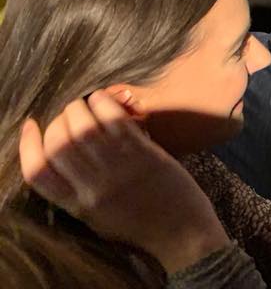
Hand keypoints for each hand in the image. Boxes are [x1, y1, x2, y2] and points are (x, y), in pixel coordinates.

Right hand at [19, 91, 229, 272]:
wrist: (181, 232)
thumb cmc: (140, 225)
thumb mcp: (97, 216)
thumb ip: (77, 191)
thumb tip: (63, 156)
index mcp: (77, 205)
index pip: (37, 172)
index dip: (27, 145)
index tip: (30, 126)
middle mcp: (93, 186)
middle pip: (58, 143)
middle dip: (57, 121)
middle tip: (67, 114)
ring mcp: (118, 168)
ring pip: (83, 128)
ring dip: (79, 108)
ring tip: (83, 103)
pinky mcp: (144, 152)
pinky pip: (115, 121)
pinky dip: (104, 104)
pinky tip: (102, 99)